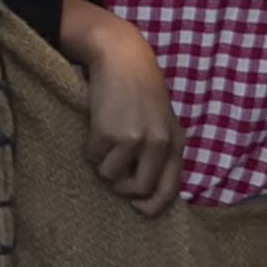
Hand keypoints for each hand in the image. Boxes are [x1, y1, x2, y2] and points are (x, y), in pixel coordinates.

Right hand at [75, 13, 181, 216]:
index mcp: (174, 142)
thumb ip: (160, 151)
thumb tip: (145, 191)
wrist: (121, 59)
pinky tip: (97, 128)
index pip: (170, 188)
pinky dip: (91, 149)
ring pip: (111, 176)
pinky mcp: (108, 132)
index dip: (153, 205)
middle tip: (115, 175)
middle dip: (122, 188)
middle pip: (139, 188)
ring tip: (106, 141)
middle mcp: (158, 144)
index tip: (138, 208)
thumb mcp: (161, 120)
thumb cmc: (140, 91)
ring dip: (103, 164)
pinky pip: (93, 157)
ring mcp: (133, 139)